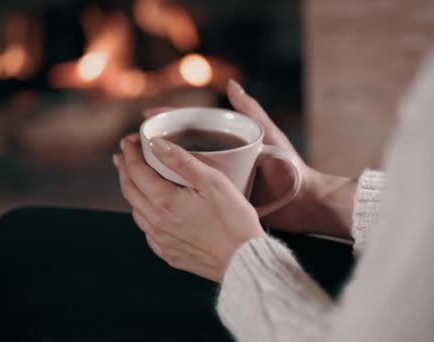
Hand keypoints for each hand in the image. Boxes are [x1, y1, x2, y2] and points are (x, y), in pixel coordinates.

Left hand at [113, 135, 265, 281]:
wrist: (244, 260)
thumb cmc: (234, 221)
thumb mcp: (212, 182)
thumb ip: (182, 161)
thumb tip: (156, 144)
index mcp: (165, 201)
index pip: (136, 170)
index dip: (130, 153)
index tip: (128, 141)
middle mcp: (157, 222)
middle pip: (130, 190)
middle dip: (124, 169)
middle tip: (124, 156)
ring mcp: (161, 241)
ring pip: (136, 211)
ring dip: (132, 192)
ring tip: (135, 179)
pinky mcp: (169, 254)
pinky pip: (148, 231)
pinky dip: (144, 215)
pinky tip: (152, 211)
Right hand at [140, 80, 356, 238]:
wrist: (303, 202)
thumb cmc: (289, 167)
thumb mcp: (270, 136)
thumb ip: (253, 111)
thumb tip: (232, 85)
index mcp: (228, 141)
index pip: (191, 126)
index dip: (167, 121)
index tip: (145, 119)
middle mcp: (219, 159)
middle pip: (180, 150)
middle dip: (154, 147)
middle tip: (130, 147)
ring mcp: (218, 180)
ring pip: (181, 172)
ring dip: (158, 170)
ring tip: (134, 169)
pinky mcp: (220, 199)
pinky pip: (192, 194)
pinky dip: (174, 192)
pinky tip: (157, 195)